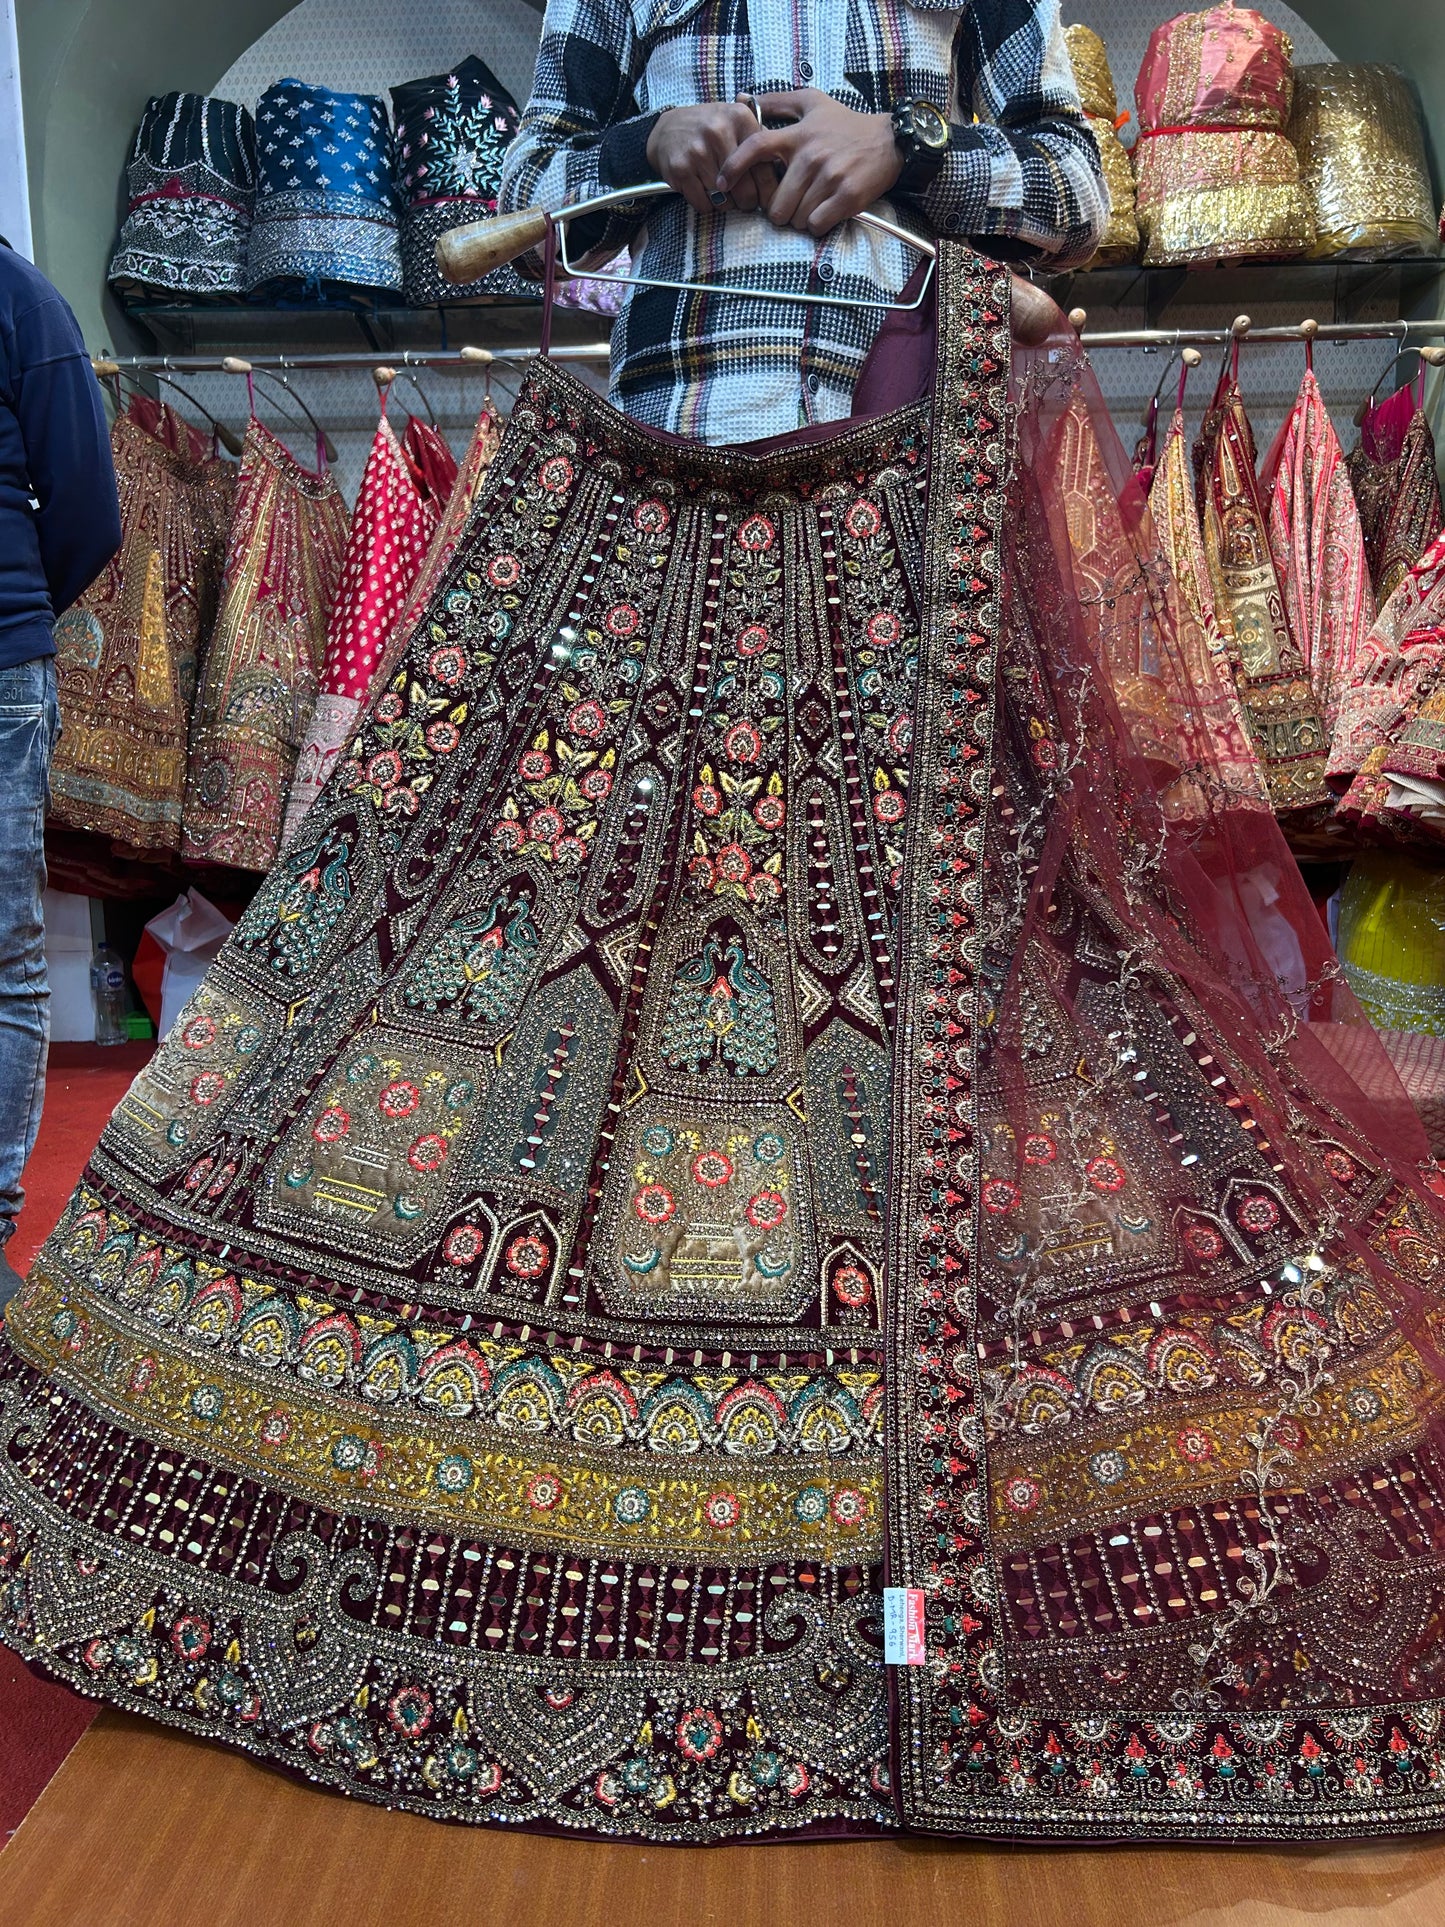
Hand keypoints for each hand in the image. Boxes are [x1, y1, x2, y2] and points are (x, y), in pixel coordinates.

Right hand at [646, 103, 777, 215]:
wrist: (668, 129)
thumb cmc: (711, 130)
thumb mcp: (736, 123)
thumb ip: (760, 142)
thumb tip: (785, 175)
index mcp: (740, 118)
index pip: (764, 166)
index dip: (768, 190)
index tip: (766, 198)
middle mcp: (719, 131)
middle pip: (746, 188)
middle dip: (748, 202)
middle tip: (746, 203)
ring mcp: (698, 150)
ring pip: (725, 200)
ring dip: (727, 205)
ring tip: (725, 196)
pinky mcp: (681, 168)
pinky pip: (704, 204)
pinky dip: (707, 206)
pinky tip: (706, 195)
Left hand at [716, 90, 904, 235]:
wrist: (889, 141)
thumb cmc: (846, 124)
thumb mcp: (813, 102)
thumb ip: (777, 102)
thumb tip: (742, 98)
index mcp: (798, 135)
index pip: (756, 147)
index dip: (733, 167)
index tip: (722, 183)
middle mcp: (810, 156)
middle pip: (774, 204)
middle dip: (779, 211)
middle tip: (790, 204)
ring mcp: (829, 177)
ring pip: (795, 218)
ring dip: (799, 218)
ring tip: (811, 205)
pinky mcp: (847, 196)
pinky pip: (816, 224)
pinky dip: (817, 224)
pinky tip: (824, 213)